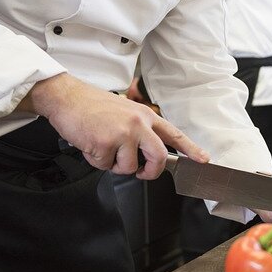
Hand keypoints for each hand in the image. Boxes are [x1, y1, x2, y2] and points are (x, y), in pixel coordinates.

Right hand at [20, 73, 207, 178]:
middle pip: (158, 157)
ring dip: (114, 165)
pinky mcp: (105, 143)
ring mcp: (123, 133)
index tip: (203, 160)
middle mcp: (138, 123)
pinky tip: (90, 144)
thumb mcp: (124, 112)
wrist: (67, 98)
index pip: (174, 134)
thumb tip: (146, 154)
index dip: (191, 149)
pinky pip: (105, 166)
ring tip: (102, 147)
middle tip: (143, 174)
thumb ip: (138, 130)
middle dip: (151, 172)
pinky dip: (96, 161)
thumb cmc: (92, 106)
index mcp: (144, 115)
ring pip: (128, 167)